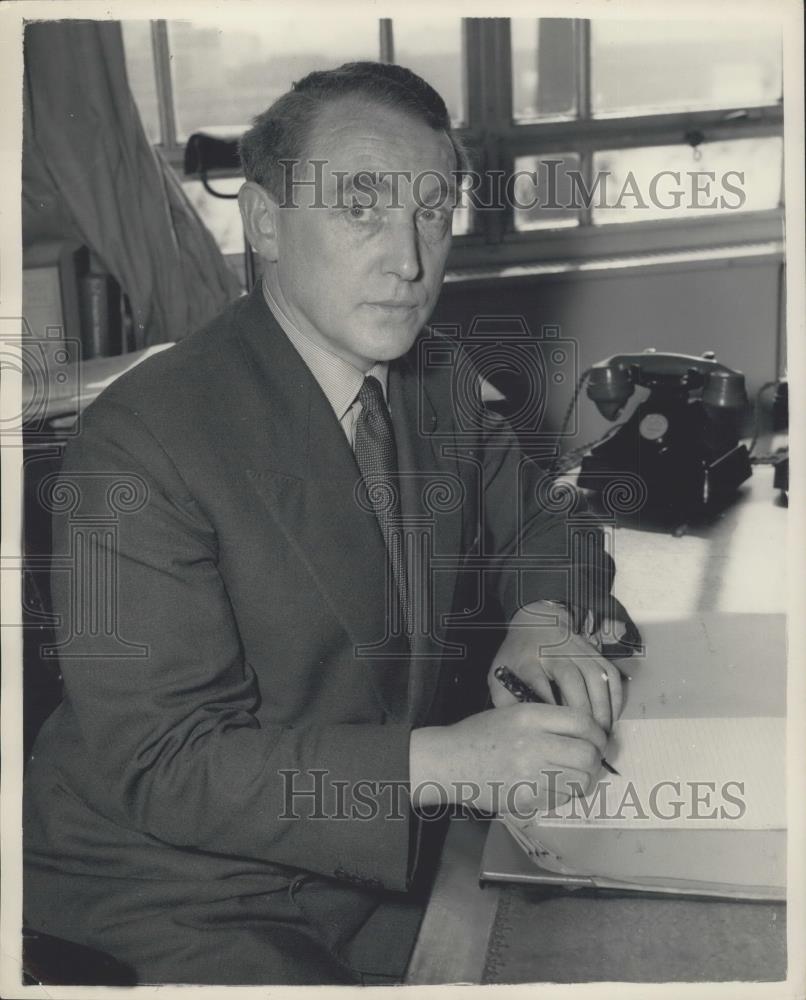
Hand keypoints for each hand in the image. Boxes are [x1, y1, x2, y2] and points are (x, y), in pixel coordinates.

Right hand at [409, 704, 607, 816]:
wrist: (449, 760)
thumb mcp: (512, 712)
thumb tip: (585, 734)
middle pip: (587, 754)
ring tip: (572, 774)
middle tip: (589, 760)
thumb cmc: (480, 734)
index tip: (597, 739)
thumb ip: (547, 719)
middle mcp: (533, 743)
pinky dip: (564, 793)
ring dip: (582, 779)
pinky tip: (552, 785)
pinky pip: (562, 797)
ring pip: (580, 780)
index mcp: (529, 717)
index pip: (582, 722)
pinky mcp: (526, 797)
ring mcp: (530, 773)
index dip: (597, 733)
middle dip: (594, 759)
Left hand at [488, 602, 623, 731]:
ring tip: (601, 736)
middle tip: (587, 742)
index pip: (538, 683)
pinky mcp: (595, 652)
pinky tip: (611, 719)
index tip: (556, 730)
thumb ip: (506, 701)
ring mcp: (578, 650)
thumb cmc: (518, 657)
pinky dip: (616, 698)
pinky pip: (612, 675)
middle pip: (572, 681)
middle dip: (582, 713)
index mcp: (528, 659)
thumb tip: (518, 729)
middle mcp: (555, 653)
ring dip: (603, 709)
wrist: (535, 623)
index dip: (549, 707)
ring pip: (596, 678)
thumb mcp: (500, 675)